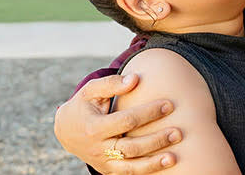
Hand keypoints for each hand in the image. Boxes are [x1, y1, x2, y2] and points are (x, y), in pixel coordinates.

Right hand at [54, 74, 181, 173]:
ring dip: (154, 163)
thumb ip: (112, 84)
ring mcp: (103, 162)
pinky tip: (163, 165)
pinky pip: (129, 174)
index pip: (126, 120)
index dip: (148, 113)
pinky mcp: (108, 170)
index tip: (168, 104)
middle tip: (178, 132)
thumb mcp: (90, 91)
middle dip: (156, 140)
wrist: (66, 132)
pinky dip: (146, 172)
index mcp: (94, 127)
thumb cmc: (83, 106)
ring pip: (131, 167)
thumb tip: (135, 79)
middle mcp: (98, 148)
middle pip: (131, 147)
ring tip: (174, 157)